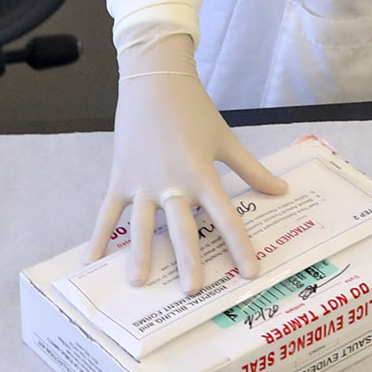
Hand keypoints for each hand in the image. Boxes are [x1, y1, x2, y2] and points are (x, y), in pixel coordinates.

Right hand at [89, 35, 289, 291]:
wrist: (155, 80)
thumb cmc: (194, 110)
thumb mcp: (226, 140)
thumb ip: (252, 170)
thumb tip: (282, 191)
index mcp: (202, 173)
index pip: (226, 216)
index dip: (240, 246)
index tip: (250, 273)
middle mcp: (173, 182)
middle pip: (182, 227)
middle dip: (188, 259)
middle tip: (192, 291)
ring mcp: (143, 181)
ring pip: (142, 224)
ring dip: (141, 253)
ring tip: (139, 282)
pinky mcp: (121, 177)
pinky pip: (108, 212)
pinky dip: (98, 236)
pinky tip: (90, 261)